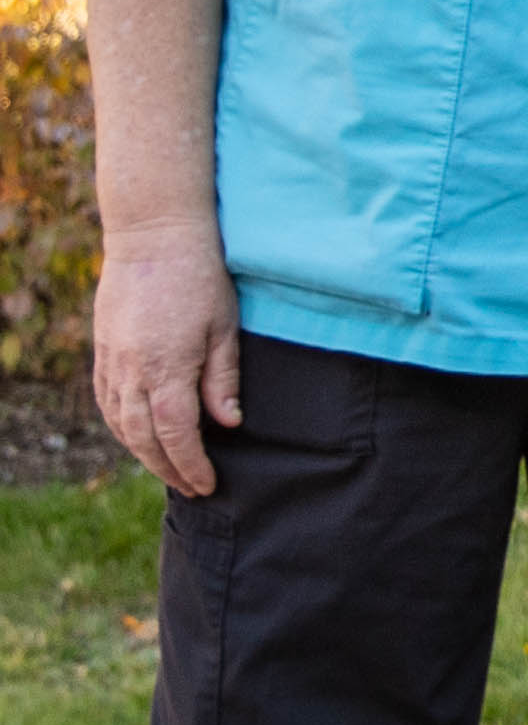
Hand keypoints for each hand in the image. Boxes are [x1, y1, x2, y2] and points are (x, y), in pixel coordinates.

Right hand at [92, 228, 242, 497]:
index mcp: (166, 367)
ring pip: (119, 423)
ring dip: (142, 452)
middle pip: (143, 437)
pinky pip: (106, 401)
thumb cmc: (201, 277)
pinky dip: (121, 426)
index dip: (191, 464)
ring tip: (169, 470)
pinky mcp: (103, 350)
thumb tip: (228, 424)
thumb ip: (222, 378)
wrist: (154, 236)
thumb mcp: (225, 327)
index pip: (176, 434)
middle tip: (192, 487)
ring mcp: (111, 360)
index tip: (208, 484)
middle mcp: (131, 370)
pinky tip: (137, 436)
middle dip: (167, 468)